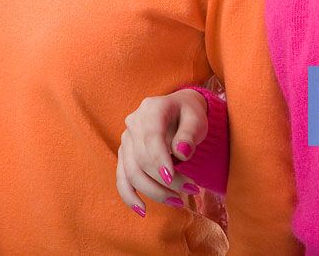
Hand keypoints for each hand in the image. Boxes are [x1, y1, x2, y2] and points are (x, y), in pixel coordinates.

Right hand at [115, 89, 207, 216]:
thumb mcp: (197, 119)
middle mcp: (133, 123)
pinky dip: (129, 195)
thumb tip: (182, 152)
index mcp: (151, 109)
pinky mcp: (124, 155)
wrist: (178, 110)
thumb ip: (189, 134)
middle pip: (142, 159)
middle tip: (192, 190)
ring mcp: (126, 139)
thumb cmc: (189, 115)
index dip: (160, 160)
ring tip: (178, 202)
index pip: (151, 137)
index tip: (172, 179)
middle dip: (165, 181)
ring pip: (132, 172)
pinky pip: (122, 177)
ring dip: (154, 191)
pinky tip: (142, 210)